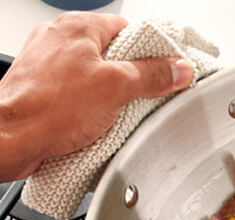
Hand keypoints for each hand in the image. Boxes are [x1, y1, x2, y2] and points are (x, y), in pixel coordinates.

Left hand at [0, 11, 193, 181]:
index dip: (153, 53)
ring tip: (116, 115)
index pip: (129, 30)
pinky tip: (97, 125)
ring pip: (97, 77)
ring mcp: (50, 66)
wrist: (10, 138)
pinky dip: (93, 110)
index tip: (167, 73)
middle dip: (132, 81)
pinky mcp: (45, 90)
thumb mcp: (116, 87)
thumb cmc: (47, 108)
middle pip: (114, 56)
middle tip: (141, 99)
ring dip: (112, 99)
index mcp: (78, 27)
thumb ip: (152, 76)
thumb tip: (179, 69)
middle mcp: (61, 40)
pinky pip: (80, 96)